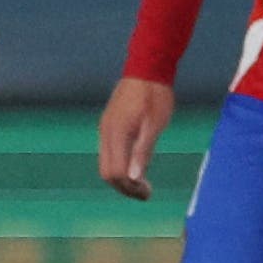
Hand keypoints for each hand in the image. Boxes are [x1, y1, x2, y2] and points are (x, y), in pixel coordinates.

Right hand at [99, 78, 173, 199]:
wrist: (147, 68)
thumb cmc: (156, 95)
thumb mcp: (155, 124)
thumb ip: (143, 150)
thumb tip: (135, 178)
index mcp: (117, 134)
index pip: (115, 173)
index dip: (130, 187)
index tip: (148, 193)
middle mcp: (106, 133)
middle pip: (107, 172)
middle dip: (125, 187)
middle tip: (146, 194)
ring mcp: (105, 128)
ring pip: (106, 163)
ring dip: (122, 178)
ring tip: (143, 185)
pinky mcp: (109, 124)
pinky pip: (109, 152)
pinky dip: (120, 165)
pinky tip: (136, 166)